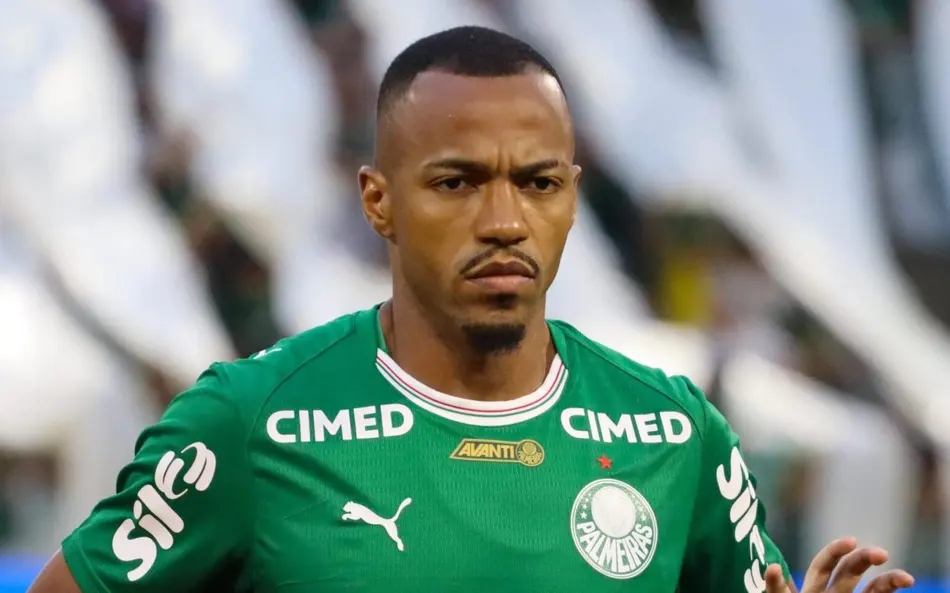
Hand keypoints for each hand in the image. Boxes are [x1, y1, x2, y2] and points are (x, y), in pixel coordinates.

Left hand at [764, 537, 913, 592]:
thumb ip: (776, 587)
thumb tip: (772, 566)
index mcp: (812, 589)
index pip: (824, 565)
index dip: (836, 551)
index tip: (852, 541)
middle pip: (851, 572)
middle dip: (865, 559)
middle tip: (881, 554)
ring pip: (873, 592)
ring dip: (889, 581)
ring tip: (907, 578)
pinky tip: (905, 584)